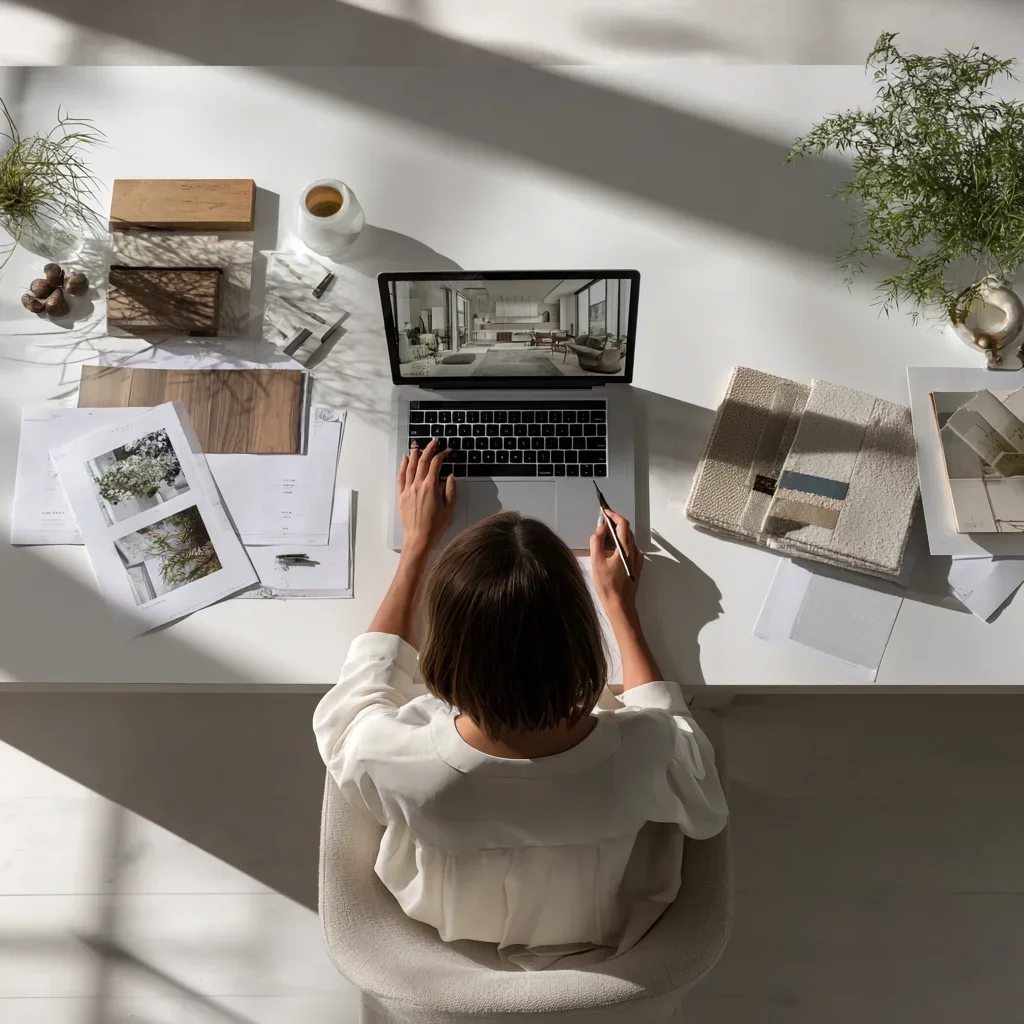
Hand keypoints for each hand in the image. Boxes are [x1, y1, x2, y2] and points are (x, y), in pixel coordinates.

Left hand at [398, 438, 455, 552]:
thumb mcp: (449, 508)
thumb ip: (450, 490)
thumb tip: (449, 476)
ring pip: (410, 466)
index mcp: (431, 487)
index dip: (442, 455)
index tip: (447, 451)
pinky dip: (402, 466)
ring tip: (418, 445)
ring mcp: (408, 489)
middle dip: (429, 449)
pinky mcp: (401, 495)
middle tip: (434, 442)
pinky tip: (404, 459)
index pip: (436, 464)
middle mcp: (418, 485)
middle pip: (422, 461)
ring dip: (414, 454)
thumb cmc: (435, 525)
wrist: (419, 537)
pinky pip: (401, 477)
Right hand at [589, 509, 642, 615]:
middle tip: (600, 525)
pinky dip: (618, 545)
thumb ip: (597, 541)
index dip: (613, 515)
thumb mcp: (597, 561)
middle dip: (613, 524)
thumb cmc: (608, 586)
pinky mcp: (635, 565)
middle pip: (625, 531)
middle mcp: (635, 551)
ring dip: (615, 536)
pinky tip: (608, 553)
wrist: (620, 605)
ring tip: (602, 540)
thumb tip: (601, 527)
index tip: (604, 511)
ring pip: (626, 540)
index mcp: (626, 549)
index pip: (623, 523)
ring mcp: (637, 559)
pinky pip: (628, 549)